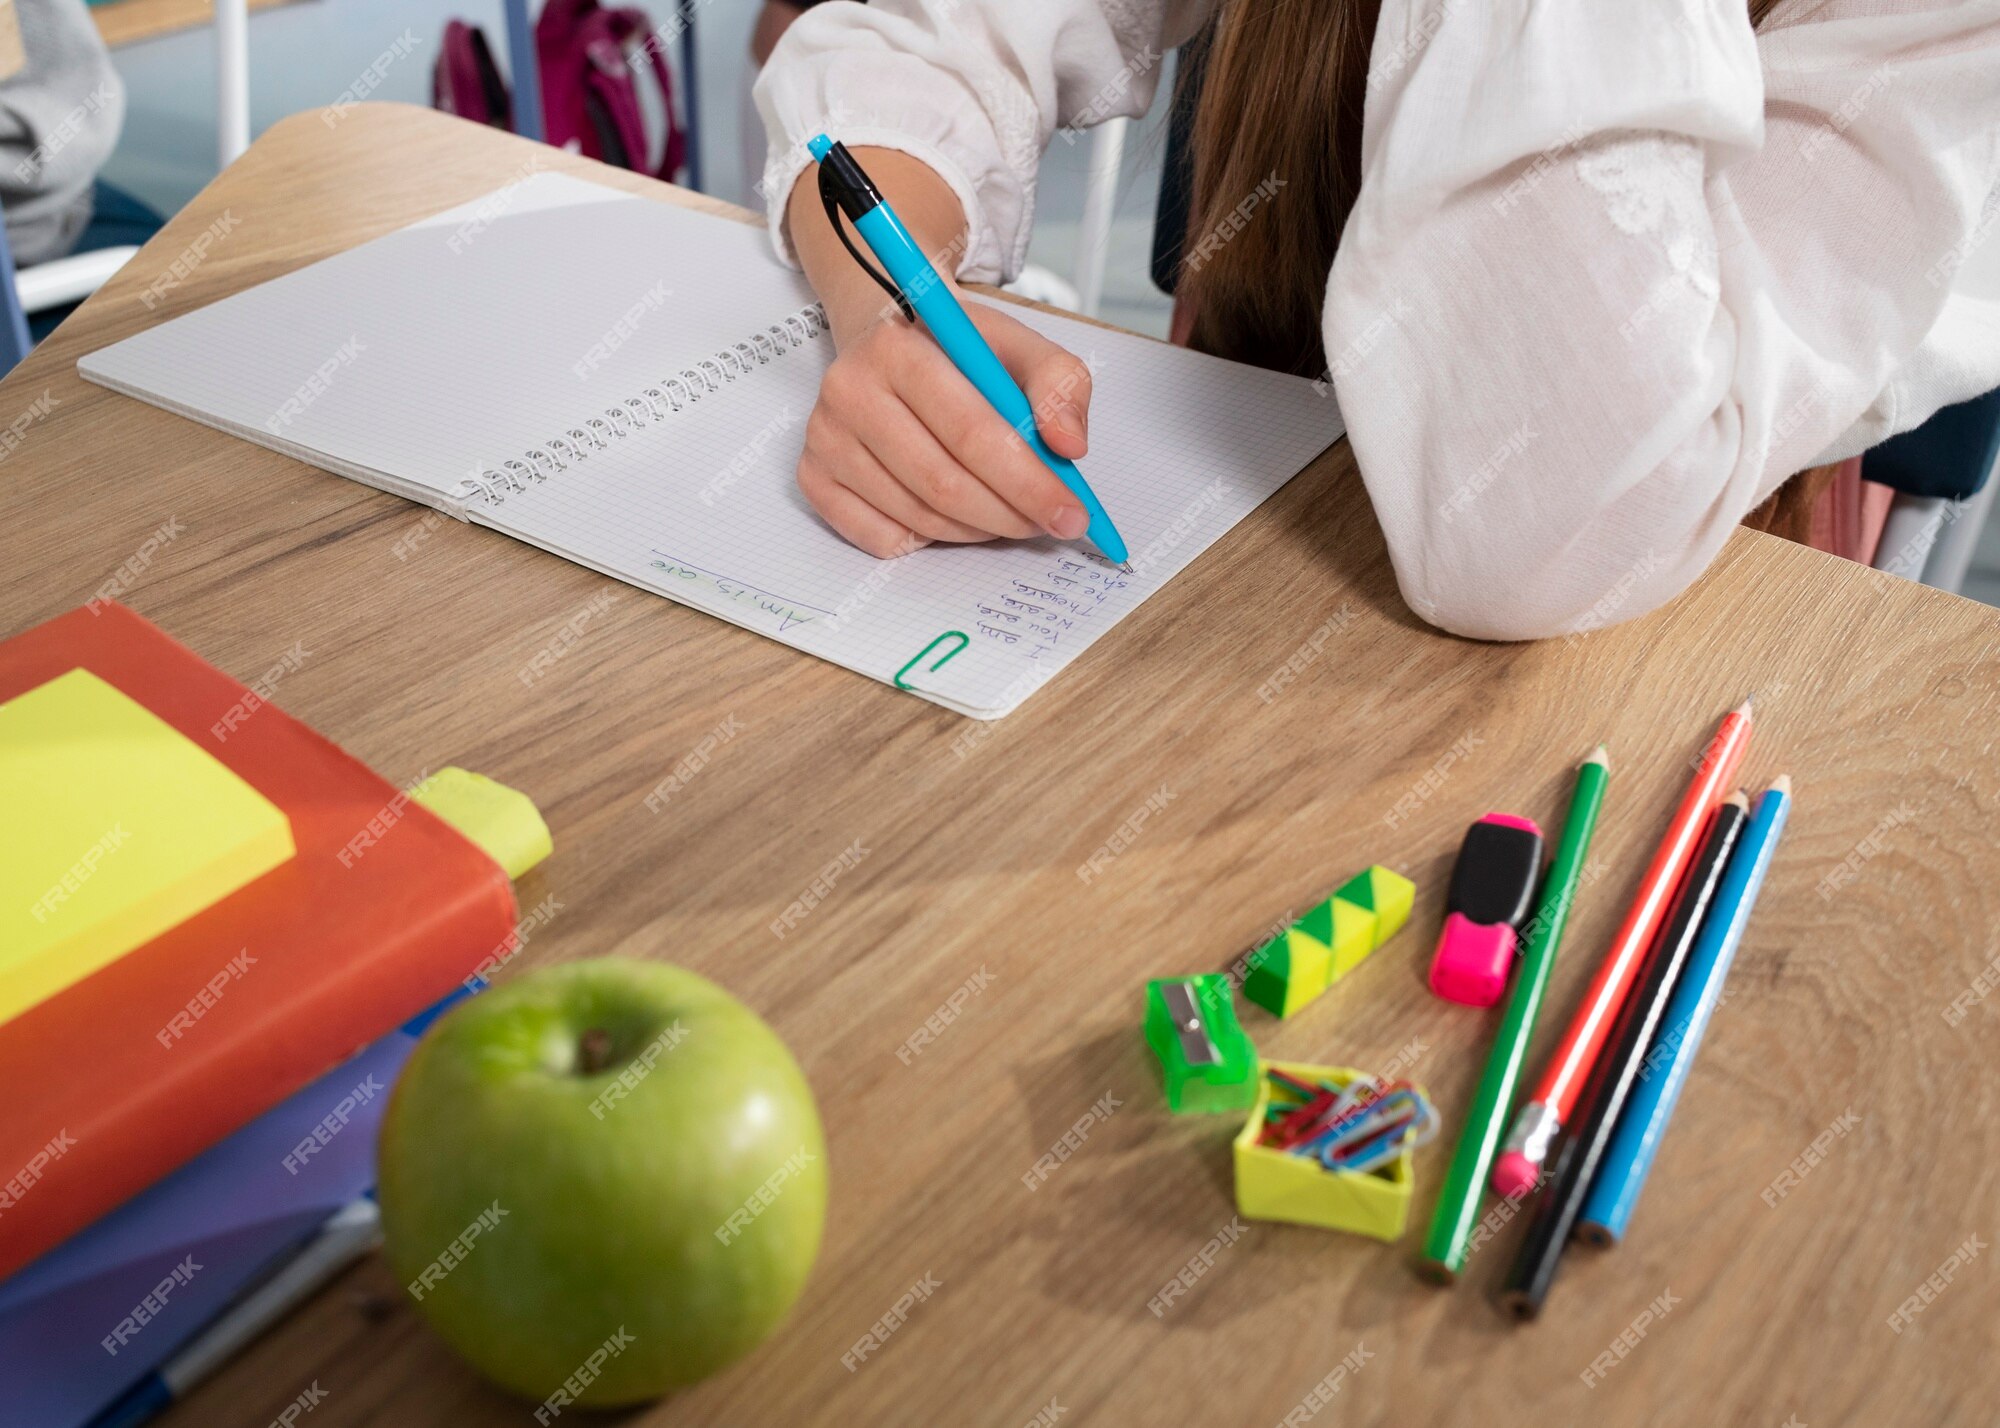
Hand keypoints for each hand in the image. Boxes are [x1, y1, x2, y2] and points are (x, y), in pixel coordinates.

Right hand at [781, 145, 1092, 557]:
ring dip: (978, 529)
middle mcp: (848, 390)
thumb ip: (1059, 387)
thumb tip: (1069, 446)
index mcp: (898, 348)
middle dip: (1010, 515)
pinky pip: (882, 538)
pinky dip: (930, 540)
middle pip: (942, 484)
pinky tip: (954, 513)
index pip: (972, 432)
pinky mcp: (814, 477)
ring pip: (918, 517)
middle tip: (1049, 523)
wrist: (893, 342)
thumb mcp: (1020, 347)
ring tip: (1008, 512)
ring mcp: (824, 439)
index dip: (1029, 482)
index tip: (1071, 512)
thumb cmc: (957, 353)